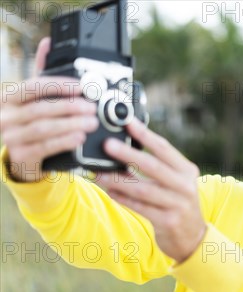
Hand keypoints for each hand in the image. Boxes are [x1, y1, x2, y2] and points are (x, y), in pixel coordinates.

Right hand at [0, 37, 98, 181]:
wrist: (21, 155)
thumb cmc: (30, 121)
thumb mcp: (34, 96)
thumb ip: (42, 73)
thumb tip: (48, 43)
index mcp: (9, 98)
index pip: (34, 87)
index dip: (59, 85)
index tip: (81, 87)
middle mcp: (6, 116)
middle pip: (40, 109)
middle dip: (70, 107)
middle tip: (91, 107)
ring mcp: (11, 137)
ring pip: (44, 128)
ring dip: (71, 124)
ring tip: (91, 122)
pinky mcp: (21, 155)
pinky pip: (45, 147)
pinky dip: (65, 141)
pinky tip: (79, 137)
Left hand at [96, 119, 206, 262]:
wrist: (192, 238)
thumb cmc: (178, 204)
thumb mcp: (176, 182)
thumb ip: (157, 167)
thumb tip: (124, 149)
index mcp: (187, 171)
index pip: (164, 148)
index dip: (145, 134)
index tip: (128, 121)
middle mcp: (185, 186)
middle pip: (153, 166)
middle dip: (128, 154)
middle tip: (108, 145)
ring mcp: (178, 204)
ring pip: (143, 189)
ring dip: (118, 180)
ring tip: (99, 173)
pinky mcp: (168, 221)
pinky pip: (140, 207)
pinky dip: (123, 198)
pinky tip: (109, 191)